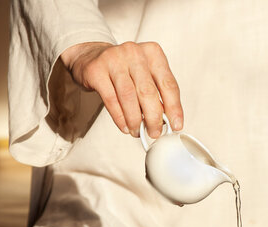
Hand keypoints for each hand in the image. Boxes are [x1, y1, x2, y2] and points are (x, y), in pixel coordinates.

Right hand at [60, 41, 182, 137]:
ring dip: (135, 120)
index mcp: (152, 53)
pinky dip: (119, 118)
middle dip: (153, 118)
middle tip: (155, 132)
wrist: (91, 57)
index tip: (176, 125)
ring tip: (137, 131)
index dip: (174, 108)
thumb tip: (166, 119)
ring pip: (129, 97)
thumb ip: (157, 92)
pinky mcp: (96, 70)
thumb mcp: (145, 73)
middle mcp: (134, 52)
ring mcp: (114, 59)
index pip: (168, 84)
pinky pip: (111, 100)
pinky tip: (125, 126)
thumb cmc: (124, 69)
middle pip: (148, 92)